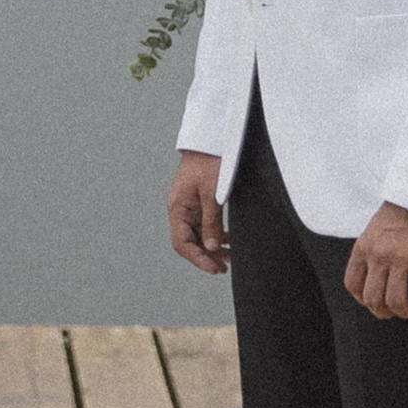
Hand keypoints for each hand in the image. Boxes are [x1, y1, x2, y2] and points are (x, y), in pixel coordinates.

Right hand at [168, 150, 229, 276]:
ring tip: (230, 258)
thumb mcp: (213, 192)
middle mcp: (181, 210)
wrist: (211, 138)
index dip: (197, 259)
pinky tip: (228, 241)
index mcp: (178, 208)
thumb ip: (211, 221)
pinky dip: (215, 235)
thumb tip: (210, 248)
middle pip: (189, 242)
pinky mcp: (199, 202)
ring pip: (198, 235)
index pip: (182, 243)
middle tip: (224, 268)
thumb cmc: (209, 160)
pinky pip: (204, 225)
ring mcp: (189, 206)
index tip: (214, 269)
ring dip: (212, 248)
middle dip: (206, 257)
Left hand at [344, 201, 407, 321]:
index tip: (376, 303)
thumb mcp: (375, 231)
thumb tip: (377, 283)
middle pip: (374, 299)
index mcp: (363, 248)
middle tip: (396, 311)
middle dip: (384, 312)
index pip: (353, 285)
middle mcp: (378, 256)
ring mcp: (400, 260)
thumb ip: (372, 253)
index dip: (363, 300)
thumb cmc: (403, 213)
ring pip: (397, 303)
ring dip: (406, 312)